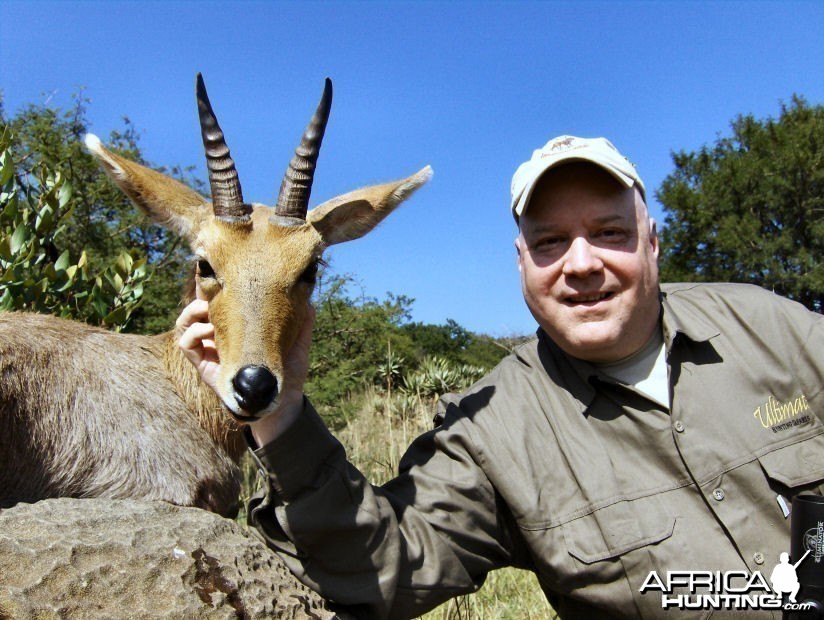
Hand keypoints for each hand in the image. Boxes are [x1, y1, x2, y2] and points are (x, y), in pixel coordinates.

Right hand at [177, 289, 316, 442]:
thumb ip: (303, 322)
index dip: (216, 286)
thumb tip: (309, 300)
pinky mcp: (203, 365)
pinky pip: (185, 344)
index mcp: (238, 328)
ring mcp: (210, 350)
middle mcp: (220, 336)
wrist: (281, 403)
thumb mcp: (297, 343)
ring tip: (207, 306)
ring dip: (191, 311)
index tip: (221, 270)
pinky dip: (192, 333)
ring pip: (185, 323)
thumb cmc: (287, 374)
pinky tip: (210, 330)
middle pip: (198, 307)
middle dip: (200, 291)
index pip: (222, 302)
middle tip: (210, 282)